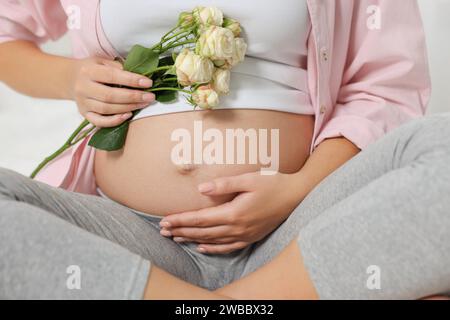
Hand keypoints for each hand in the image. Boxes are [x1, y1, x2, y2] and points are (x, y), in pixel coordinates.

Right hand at [69, 57, 154, 126]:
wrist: (70, 79)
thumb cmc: (93, 69)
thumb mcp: (102, 61)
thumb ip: (118, 67)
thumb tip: (140, 75)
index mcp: (88, 71)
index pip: (112, 76)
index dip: (131, 80)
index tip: (148, 83)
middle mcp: (83, 87)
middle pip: (110, 95)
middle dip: (133, 97)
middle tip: (150, 97)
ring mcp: (83, 103)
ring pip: (107, 109)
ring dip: (128, 108)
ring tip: (144, 104)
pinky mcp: (84, 114)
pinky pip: (99, 122)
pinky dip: (114, 121)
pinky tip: (128, 116)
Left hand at [159, 172, 303, 253]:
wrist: (297, 196)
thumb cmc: (273, 183)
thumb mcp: (249, 179)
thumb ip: (225, 184)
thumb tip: (202, 189)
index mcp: (234, 212)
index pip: (200, 218)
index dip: (181, 220)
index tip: (165, 220)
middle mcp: (238, 227)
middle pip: (202, 232)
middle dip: (181, 231)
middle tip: (163, 231)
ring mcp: (245, 235)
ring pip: (212, 240)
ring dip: (192, 239)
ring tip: (176, 238)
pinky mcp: (251, 237)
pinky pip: (228, 247)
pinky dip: (213, 248)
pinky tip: (203, 248)